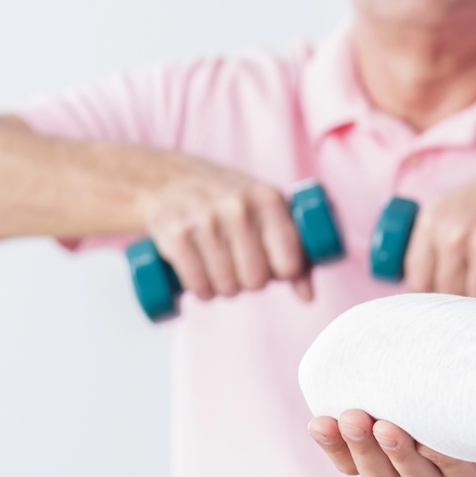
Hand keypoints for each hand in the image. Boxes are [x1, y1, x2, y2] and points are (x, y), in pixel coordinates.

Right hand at [136, 154, 311, 301]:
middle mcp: (238, 208)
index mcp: (269, 200)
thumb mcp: (267, 210)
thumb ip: (296, 249)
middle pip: (257, 280)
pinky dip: (202, 291)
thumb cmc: (229, 200)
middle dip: (252, 282)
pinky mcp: (175, 235)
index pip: (289, 264)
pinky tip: (202, 279)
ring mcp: (204, 221)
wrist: (168, 179)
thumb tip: (308, 297)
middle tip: (243, 268)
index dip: (283, 273)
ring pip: (227, 287)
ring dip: (226, 288)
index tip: (274, 266)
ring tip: (222, 271)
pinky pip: (198, 285)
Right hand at [310, 409, 475, 476]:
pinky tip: (435, 443)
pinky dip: (448, 462)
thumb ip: (427, 403)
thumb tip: (405, 338)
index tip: (316, 421)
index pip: (358, 470)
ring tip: (380, 425)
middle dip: (359, 447)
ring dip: (396, 455)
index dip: (336, 450)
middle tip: (345, 417)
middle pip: (381, 476)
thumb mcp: (454, 428)